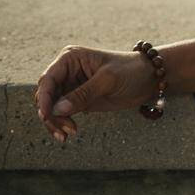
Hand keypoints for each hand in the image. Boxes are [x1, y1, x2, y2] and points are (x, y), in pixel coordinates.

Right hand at [33, 45, 157, 142]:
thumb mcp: (108, 80)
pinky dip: (61, 124)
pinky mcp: (77, 100)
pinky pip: (61, 113)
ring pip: (51, 107)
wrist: (150, 79)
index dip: (44, 98)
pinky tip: (69, 133)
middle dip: (50, 114)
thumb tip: (57, 109)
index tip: (47, 116)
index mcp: (70, 58)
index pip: (48, 80)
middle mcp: (67, 71)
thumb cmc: (131, 71)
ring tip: (66, 135)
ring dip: (55, 122)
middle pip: (46, 96)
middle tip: (64, 130)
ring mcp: (71, 86)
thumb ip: (83, 94)